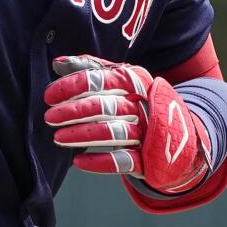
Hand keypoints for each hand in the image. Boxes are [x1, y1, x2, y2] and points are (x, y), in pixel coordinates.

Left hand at [44, 55, 210, 193]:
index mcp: (136, 80)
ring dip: (83, 135)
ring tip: (59, 138)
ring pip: (114, 133)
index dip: (73, 86)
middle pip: (106, 106)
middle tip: (50, 117)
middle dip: (75, 111)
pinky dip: (101, 162)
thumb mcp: (119, 78)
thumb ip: (90, 69)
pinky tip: (79, 161)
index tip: (49, 96)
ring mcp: (148, 132)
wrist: (176, 132)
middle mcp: (143, 104)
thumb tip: (57, 64)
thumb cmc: (137, 100)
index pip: (101, 79)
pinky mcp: (148, 158)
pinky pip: (124, 161)